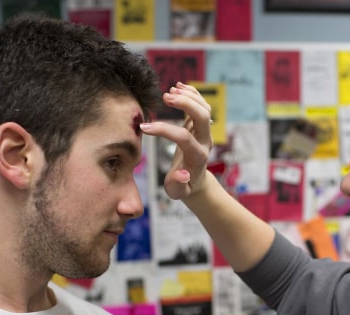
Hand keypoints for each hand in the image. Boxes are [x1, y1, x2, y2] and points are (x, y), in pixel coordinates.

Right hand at [139, 82, 213, 200]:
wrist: (195, 182)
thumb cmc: (183, 187)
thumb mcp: (177, 192)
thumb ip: (177, 185)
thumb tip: (181, 174)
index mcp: (198, 157)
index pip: (184, 137)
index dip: (164, 130)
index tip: (144, 128)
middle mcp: (205, 141)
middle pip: (203, 116)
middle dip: (186, 103)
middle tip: (165, 97)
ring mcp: (205, 132)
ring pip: (204, 108)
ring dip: (188, 96)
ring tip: (169, 91)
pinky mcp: (201, 126)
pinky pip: (202, 105)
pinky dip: (192, 93)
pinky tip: (179, 87)